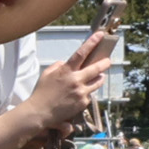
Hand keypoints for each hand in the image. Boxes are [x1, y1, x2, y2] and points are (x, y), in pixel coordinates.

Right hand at [20, 15, 121, 145]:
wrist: (40, 112)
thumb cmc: (41, 93)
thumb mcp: (46, 74)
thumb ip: (57, 66)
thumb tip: (65, 63)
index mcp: (66, 71)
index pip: (81, 53)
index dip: (92, 42)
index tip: (100, 35)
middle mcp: (75, 80)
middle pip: (96, 68)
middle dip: (104, 63)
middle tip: (108, 61)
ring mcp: (81, 92)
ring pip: (97, 82)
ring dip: (99, 78)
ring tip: (98, 77)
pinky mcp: (83, 103)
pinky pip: (90, 95)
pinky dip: (87, 93)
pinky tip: (80, 94)